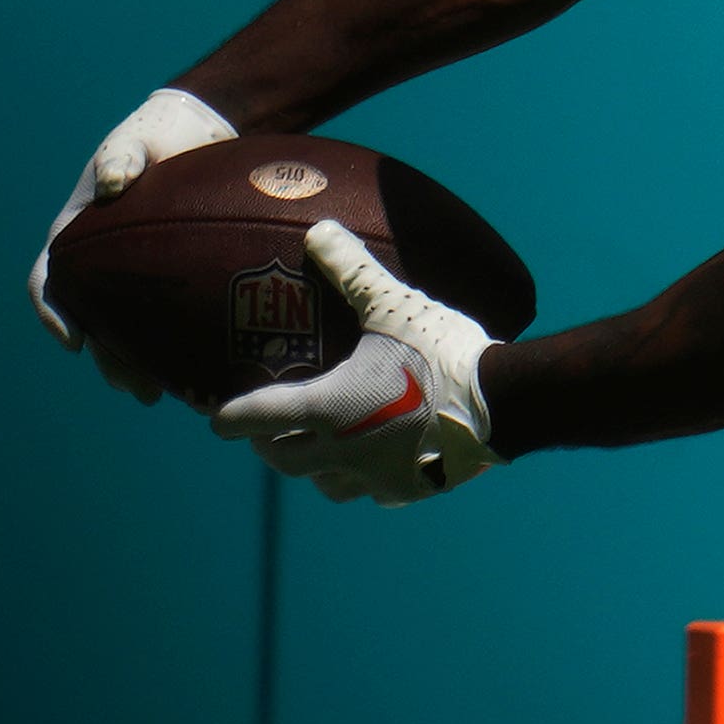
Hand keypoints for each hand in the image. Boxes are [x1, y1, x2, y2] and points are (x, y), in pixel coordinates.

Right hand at [31, 85, 238, 398]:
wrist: (201, 133)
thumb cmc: (157, 137)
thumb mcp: (135, 142)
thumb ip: (122, 158)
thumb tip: (114, 183)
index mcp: (78, 234)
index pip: (51, 279)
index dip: (54, 313)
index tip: (74, 342)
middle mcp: (103, 260)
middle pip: (96, 319)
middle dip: (110, 357)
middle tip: (136, 388)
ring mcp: (139, 271)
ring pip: (131, 327)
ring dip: (140, 362)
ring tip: (164, 394)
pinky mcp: (175, 276)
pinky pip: (171, 315)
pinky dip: (177, 343)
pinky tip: (202, 368)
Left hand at [213, 220, 499, 504]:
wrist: (507, 404)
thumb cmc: (443, 354)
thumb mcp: (395, 305)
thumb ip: (353, 271)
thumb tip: (319, 230)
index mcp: (327, 408)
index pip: (257, 418)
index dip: (229, 418)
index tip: (216, 419)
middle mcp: (342, 450)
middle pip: (285, 461)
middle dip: (268, 448)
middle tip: (266, 434)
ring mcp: (377, 476)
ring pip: (328, 485)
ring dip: (317, 470)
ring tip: (323, 453)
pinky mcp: (413, 488)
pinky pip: (378, 492)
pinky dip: (369, 481)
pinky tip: (382, 466)